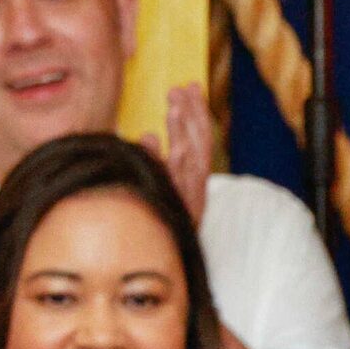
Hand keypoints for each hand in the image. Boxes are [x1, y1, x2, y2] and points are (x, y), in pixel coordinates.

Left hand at [142, 82, 213, 226]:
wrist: (167, 262)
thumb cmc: (162, 224)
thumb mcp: (166, 188)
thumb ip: (159, 160)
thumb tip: (148, 136)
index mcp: (197, 179)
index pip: (201, 138)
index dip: (197, 112)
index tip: (191, 86)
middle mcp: (196, 187)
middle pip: (198, 143)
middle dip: (191, 114)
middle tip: (180, 88)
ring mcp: (187, 198)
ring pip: (187, 158)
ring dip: (181, 130)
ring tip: (174, 105)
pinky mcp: (174, 209)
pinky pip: (169, 180)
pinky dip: (161, 159)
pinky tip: (149, 139)